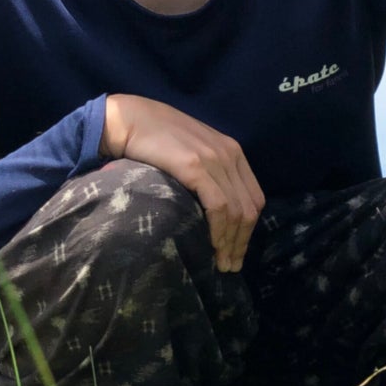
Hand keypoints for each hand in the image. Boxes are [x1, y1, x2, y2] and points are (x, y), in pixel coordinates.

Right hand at [100, 94, 264, 271]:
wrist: (130, 119)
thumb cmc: (155, 140)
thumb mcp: (192, 154)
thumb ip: (208, 174)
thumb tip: (214, 213)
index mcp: (233, 152)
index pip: (254, 198)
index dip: (249, 229)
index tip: (237, 251)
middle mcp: (230, 155)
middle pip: (249, 208)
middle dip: (242, 241)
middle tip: (230, 266)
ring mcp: (215, 159)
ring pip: (237, 210)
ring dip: (231, 242)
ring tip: (222, 264)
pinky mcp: (196, 166)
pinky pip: (219, 206)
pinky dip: (219, 229)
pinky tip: (212, 245)